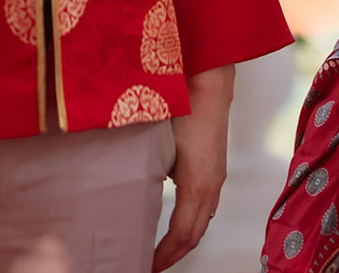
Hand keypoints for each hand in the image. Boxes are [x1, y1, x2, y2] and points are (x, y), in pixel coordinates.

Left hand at [153, 65, 233, 272]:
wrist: (210, 83)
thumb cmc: (183, 108)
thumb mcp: (159, 144)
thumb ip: (145, 171)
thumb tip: (121, 191)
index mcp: (197, 185)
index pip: (181, 235)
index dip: (164, 256)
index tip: (146, 267)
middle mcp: (212, 186)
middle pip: (195, 235)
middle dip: (174, 256)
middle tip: (151, 267)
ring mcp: (217, 178)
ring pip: (203, 222)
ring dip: (184, 241)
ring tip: (162, 252)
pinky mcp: (217, 169)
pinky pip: (206, 208)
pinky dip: (192, 224)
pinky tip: (178, 223)